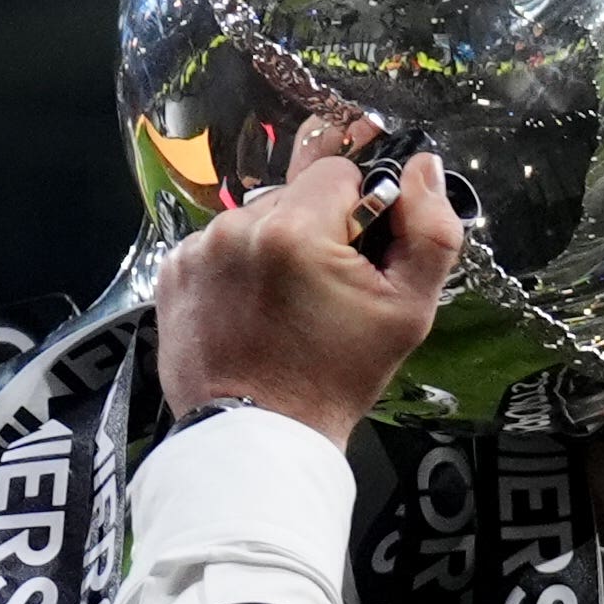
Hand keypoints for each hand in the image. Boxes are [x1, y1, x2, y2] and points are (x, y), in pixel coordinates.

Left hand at [154, 133, 464, 447]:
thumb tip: (424, 168)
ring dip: (273, 248)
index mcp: (294, 230)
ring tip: (283, 305)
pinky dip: (237, 269)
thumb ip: (430, 231)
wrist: (260, 435)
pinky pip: (218, 246)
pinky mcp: (173, 272)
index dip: (357, 211)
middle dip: (315, 229)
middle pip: (293, 195)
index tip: (355, 257)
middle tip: (322, 290)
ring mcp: (198, 250)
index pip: (337, 171)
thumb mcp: (408, 311)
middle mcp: (236, 229)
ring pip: (255, 219)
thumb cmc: (334, 379)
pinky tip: (250, 310)